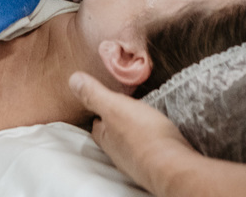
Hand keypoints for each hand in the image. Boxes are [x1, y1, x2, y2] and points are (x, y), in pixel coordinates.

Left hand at [69, 71, 200, 194]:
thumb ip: (94, 95)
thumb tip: (73, 80)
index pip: (96, 126)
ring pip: (130, 143)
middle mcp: (118, 153)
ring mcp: (137, 161)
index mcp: (106, 138)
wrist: (172, 165)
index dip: (98, 113)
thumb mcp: (114, 107)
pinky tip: (157, 135)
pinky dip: (150, 141)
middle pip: (112, 136)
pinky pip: (149, 149)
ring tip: (140, 119)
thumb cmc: (142, 136)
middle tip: (121, 109)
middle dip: (116, 124)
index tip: (101, 102)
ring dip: (133, 132)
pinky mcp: (156, 163)